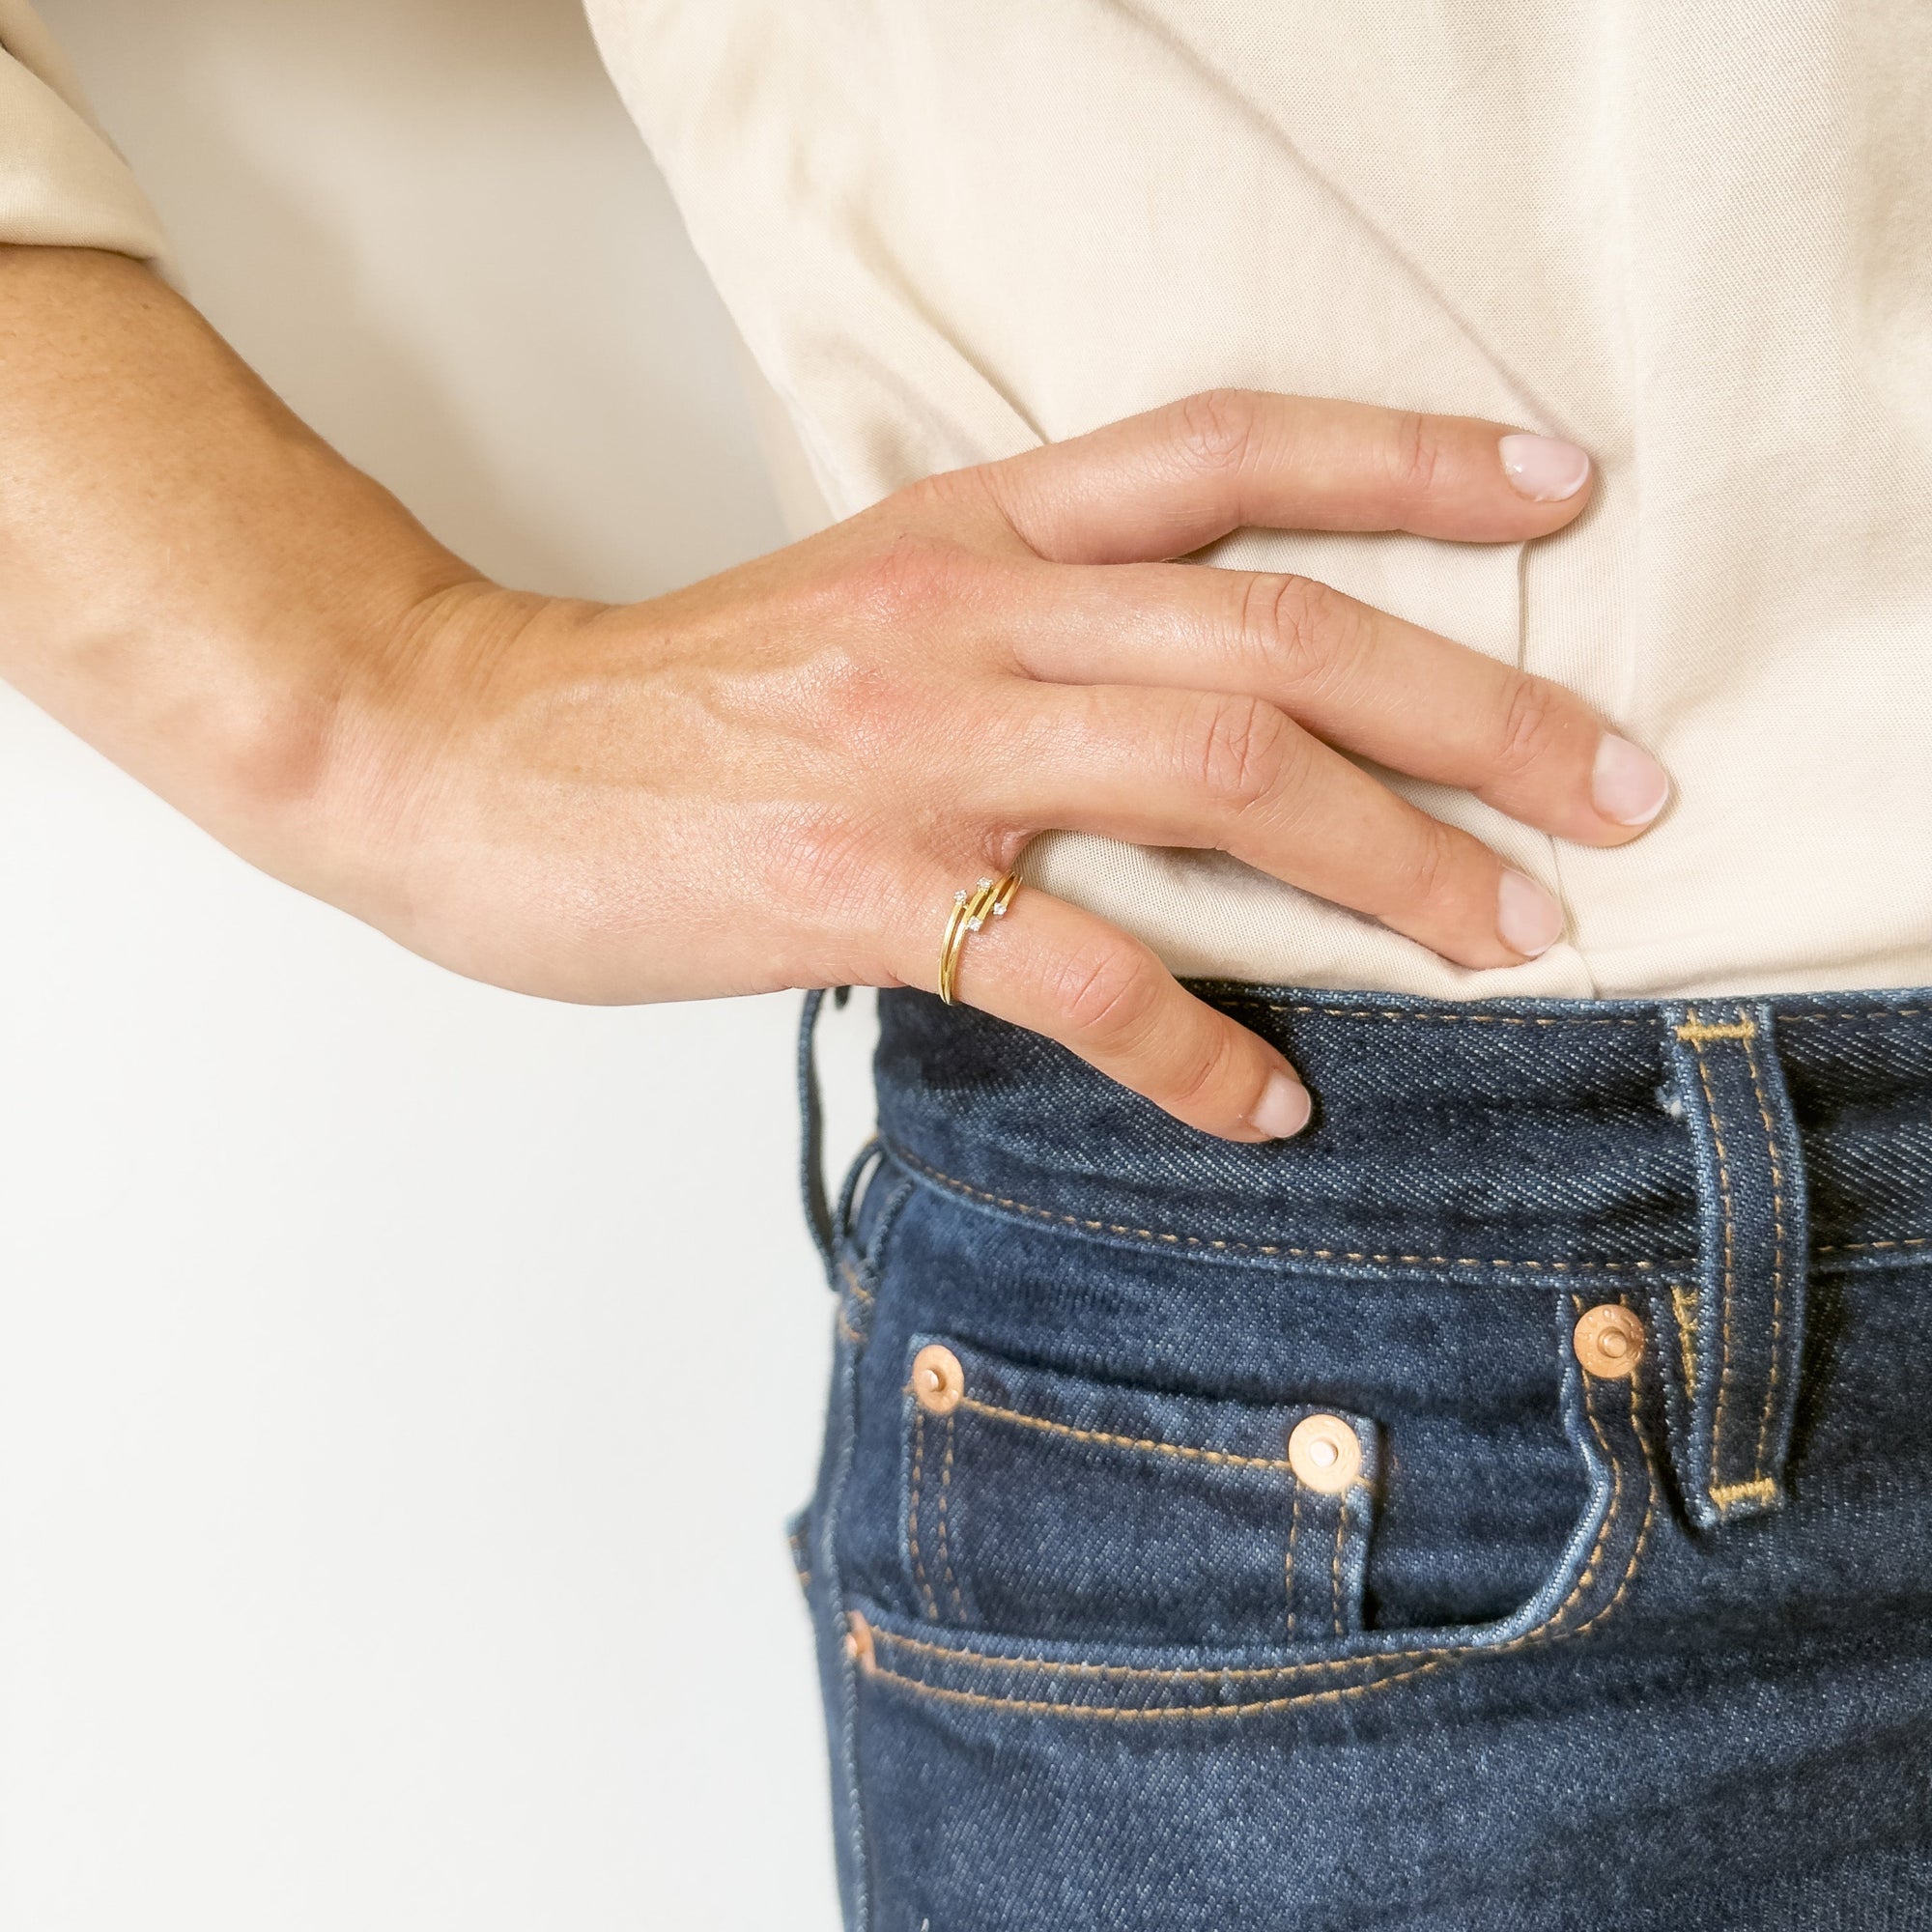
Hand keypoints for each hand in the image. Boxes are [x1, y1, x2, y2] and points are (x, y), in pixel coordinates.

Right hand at [334, 390, 1665, 1141]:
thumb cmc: (674, 700)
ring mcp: (913, 750)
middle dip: (1481, 714)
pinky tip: (1272, 1100)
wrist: (459, 750)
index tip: (1557, 490)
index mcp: (969, 527)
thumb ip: (1026, 624)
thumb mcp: (866, 604)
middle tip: (1621, 794)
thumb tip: (1202, 716)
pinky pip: (1076, 967)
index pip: (1224, 453)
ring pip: (1216, 777)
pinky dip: (1199, 1043)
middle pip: (1280, 635)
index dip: (1406, 456)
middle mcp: (966, 616)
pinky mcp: (850, 886)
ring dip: (1393, 867)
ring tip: (1513, 937)